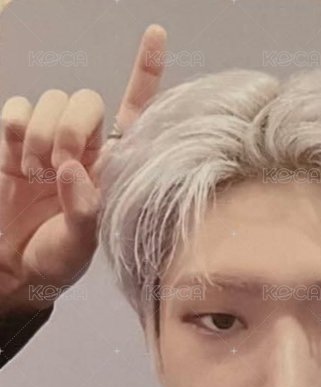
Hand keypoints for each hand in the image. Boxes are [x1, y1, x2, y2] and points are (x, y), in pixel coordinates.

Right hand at [0, 23, 166, 312]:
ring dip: (40, 135)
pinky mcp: (15, 143)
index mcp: (111, 169)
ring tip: (35, 176)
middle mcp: (85, 149)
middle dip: (70, 128)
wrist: (15, 267)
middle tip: (58, 168)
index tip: (156, 36)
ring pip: (51, 100)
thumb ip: (82, 211)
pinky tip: (16, 157)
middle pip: (86, 100)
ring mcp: (49, 143)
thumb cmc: (57, 259)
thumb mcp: (79, 245)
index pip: (134, 114)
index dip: (145, 74)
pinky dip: (14, 126)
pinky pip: (16, 108)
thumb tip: (71, 169)